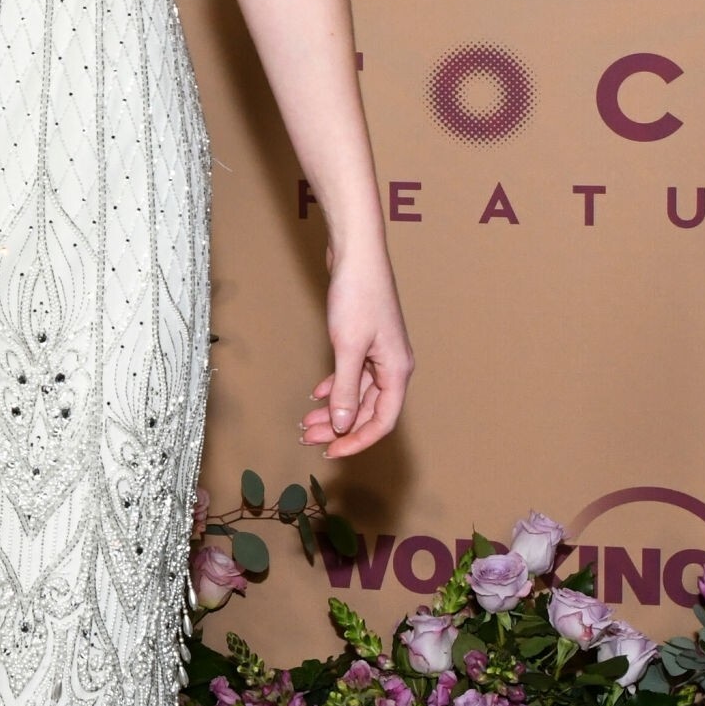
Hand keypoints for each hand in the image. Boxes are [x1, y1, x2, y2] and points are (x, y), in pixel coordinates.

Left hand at [299, 242, 413, 458]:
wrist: (356, 253)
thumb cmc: (358, 295)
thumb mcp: (348, 346)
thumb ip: (346, 388)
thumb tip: (344, 426)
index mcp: (397, 371)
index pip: (381, 421)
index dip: (357, 441)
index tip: (332, 452)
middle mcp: (392, 366)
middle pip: (367, 410)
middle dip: (339, 427)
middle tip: (309, 438)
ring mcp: (379, 352)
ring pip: (357, 393)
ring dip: (334, 409)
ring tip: (307, 422)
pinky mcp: (365, 339)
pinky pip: (352, 374)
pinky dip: (336, 386)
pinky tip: (318, 394)